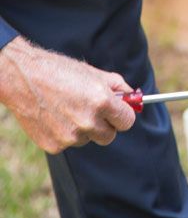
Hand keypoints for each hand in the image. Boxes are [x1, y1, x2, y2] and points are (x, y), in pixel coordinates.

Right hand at [0, 37, 136, 153]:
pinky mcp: (53, 145)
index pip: (127, 122)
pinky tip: (55, 117)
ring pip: (88, 139)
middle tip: (94, 111)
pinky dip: (66, 134)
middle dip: (106, 125)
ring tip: (68, 109)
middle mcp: (87, 121)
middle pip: (109, 136)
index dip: (123, 116)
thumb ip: (118, 88)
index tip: (119, 113)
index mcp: (101, 102)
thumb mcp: (95, 74)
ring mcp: (69, 136)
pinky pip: (69, 143)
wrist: (23, 78)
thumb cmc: (61, 72)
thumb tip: (134, 98)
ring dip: (84, 129)